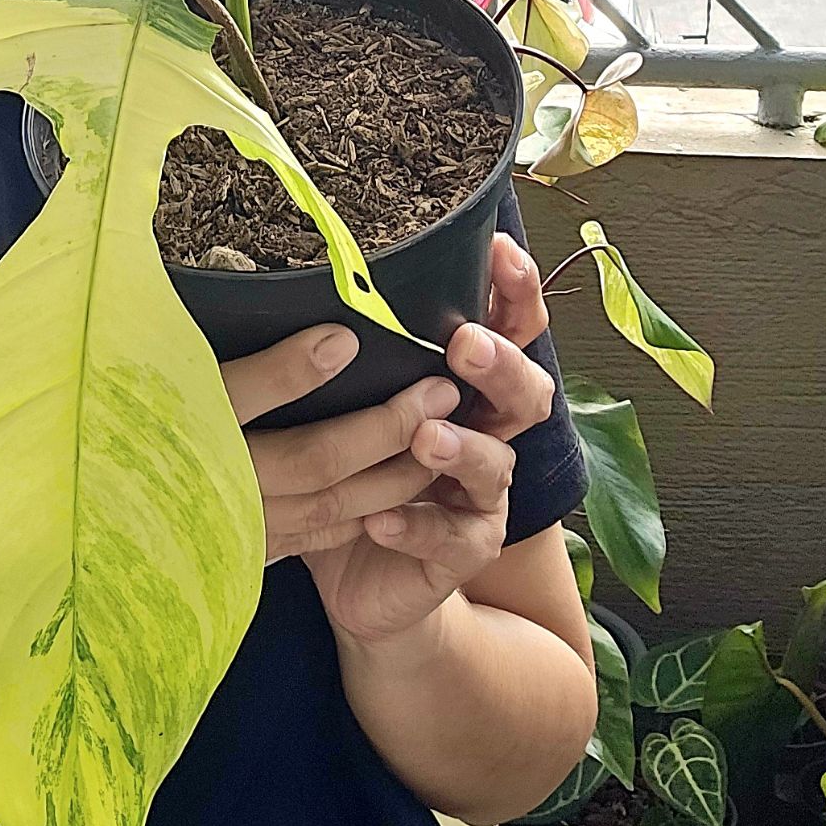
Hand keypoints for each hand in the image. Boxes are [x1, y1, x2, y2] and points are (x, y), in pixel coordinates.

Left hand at [220, 232, 557, 646]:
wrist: (363, 575)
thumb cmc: (352, 467)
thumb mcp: (351, 400)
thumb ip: (353, 350)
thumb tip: (301, 270)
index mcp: (468, 387)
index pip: (508, 328)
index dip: (514, 291)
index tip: (501, 250)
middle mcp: (485, 433)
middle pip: (524, 391)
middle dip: (501, 364)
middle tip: (465, 344)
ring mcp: (480, 496)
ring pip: (494, 464)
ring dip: (461, 447)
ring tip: (425, 436)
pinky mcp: (461, 553)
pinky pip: (450, 540)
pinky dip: (415, 527)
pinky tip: (379, 521)